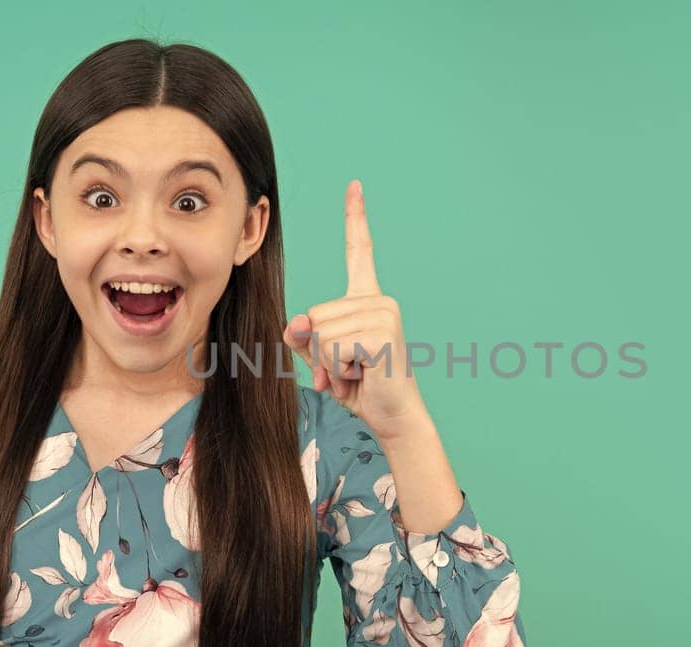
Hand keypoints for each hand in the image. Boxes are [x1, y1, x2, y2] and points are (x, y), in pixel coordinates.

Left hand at [283, 179, 429, 439]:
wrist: (392, 416)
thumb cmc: (360, 387)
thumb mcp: (322, 358)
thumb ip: (304, 336)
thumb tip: (297, 323)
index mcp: (367, 299)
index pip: (359, 251)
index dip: (355, 218)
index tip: (355, 185)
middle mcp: (379, 300)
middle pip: (314, 314)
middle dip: (318, 351)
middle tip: (345, 370)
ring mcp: (383, 314)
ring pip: (320, 333)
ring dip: (328, 364)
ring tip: (354, 374)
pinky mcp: (382, 333)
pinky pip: (332, 347)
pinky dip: (337, 369)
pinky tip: (361, 376)